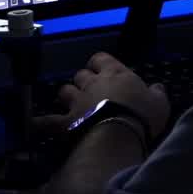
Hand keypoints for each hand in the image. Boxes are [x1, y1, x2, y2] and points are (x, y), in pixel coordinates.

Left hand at [37, 51, 170, 140]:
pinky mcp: (64, 123)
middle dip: (83, 80)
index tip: (102, 69)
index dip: (99, 63)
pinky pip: (46, 121)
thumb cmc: (142, 115)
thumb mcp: (159, 102)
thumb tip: (156, 88)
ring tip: (71, 103)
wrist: (118, 134)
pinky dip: (39, 122)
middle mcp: (93, 83)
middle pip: (81, 75)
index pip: (101, 59)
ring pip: (64, 91)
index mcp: (116, 73)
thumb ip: (156, 93)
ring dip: (67, 95)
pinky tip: (32, 124)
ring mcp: (76, 102)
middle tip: (90, 89)